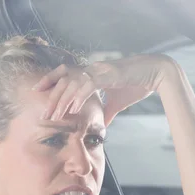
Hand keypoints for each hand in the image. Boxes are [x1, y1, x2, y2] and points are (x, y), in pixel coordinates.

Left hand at [33, 54, 176, 125]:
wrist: (157, 75)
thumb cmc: (138, 85)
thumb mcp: (117, 103)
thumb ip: (106, 112)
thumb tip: (101, 125)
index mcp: (92, 72)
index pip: (64, 74)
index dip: (49, 81)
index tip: (36, 92)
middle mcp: (92, 68)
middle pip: (64, 80)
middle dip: (52, 98)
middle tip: (42, 115)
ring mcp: (100, 70)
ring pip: (73, 83)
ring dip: (63, 101)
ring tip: (55, 117)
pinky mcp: (108, 74)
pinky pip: (89, 85)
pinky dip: (79, 97)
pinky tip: (73, 109)